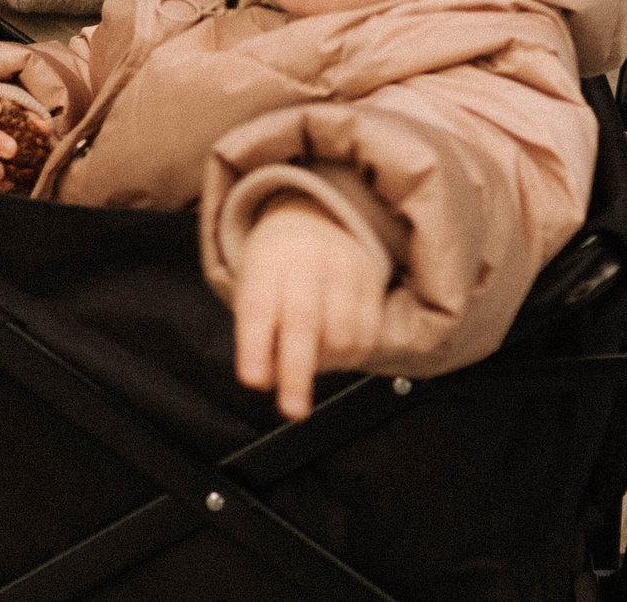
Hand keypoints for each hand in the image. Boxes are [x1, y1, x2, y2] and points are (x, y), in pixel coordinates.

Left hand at [232, 198, 388, 419]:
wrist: (316, 217)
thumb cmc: (276, 268)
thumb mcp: (253, 287)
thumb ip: (255, 334)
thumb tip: (264, 381)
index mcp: (267, 260)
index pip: (258, 305)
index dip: (254, 346)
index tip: (252, 381)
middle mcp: (307, 259)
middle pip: (303, 320)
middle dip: (297, 372)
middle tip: (292, 410)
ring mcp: (345, 266)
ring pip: (341, 333)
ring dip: (327, 365)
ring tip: (314, 363)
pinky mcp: (373, 278)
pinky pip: (368, 333)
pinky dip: (353, 356)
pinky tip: (337, 351)